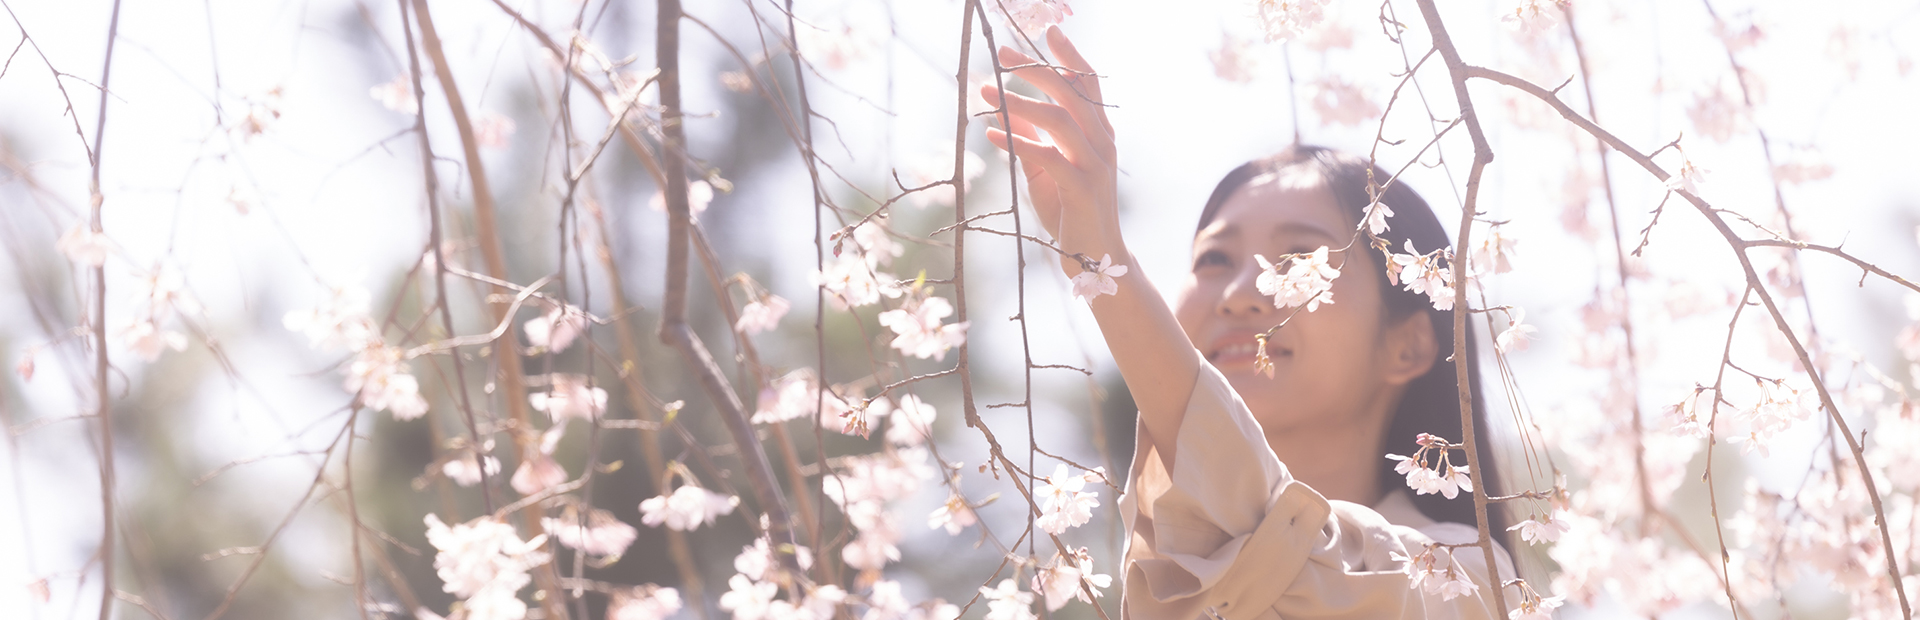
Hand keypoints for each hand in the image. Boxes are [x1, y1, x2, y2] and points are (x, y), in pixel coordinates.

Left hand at [982, 27, 1120, 272]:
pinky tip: (991, 136)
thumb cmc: (1068, 211)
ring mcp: (1096, 165)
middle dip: (1036, 69)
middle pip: (1072, 93)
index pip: (1089, 85)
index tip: (1050, 32)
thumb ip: (1031, 138)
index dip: (1070, 58)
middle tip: (1003, 54)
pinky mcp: (1082, 188)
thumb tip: (1004, 110)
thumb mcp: (1045, 169)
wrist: (1093, 258)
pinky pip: (1048, 156)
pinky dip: (1018, 143)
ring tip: (987, 92)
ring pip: (1060, 119)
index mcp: (1100, 134)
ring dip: (1020, 103)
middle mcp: (1103, 143)